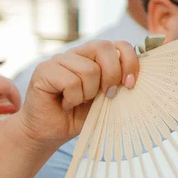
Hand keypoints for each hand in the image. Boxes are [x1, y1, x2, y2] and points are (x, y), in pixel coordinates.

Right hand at [14, 41, 138, 146]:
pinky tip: (65, 104)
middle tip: (107, 95)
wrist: (51, 132)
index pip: (119, 45)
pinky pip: (71, 82)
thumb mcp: (107, 98)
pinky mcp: (43, 70)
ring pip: (89, 69)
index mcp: (94, 57)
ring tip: (78, 101)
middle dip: (112, 75)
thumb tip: (134, 75)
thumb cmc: (80, 115)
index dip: (130, 62)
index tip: (130, 84)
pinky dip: (73, 99)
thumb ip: (119, 83)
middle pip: (104, 48)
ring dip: (89, 93)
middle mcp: (76, 54)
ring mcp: (58, 60)